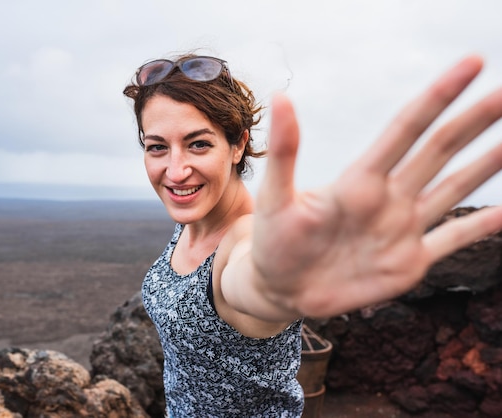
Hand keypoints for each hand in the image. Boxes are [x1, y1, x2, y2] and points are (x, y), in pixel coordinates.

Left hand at [254, 55, 501, 317]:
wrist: (281, 288)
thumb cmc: (274, 240)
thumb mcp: (275, 197)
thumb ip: (285, 151)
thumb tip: (279, 95)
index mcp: (359, 181)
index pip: (405, 129)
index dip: (437, 97)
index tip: (470, 64)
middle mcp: (388, 199)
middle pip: (437, 151)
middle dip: (472, 122)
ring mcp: (402, 229)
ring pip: (452, 189)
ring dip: (484, 165)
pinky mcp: (408, 262)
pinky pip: (451, 241)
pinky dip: (479, 228)